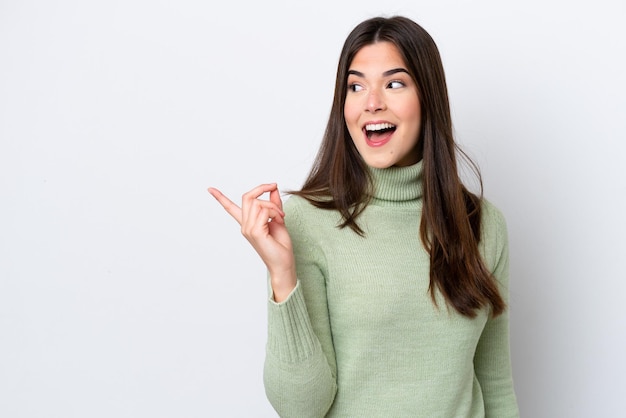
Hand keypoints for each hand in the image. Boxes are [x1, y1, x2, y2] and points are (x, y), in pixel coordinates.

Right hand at [208, 184, 295, 300]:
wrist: (283, 264)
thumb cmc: (280, 245)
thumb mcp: (278, 219)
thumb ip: (274, 204)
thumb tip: (273, 188)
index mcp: (248, 223)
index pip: (230, 208)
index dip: (220, 197)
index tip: (209, 188)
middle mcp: (245, 226)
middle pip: (247, 197)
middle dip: (261, 188)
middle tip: (274, 186)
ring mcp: (248, 229)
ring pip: (258, 203)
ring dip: (273, 205)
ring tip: (281, 216)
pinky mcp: (255, 232)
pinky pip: (264, 211)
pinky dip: (275, 212)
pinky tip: (280, 220)